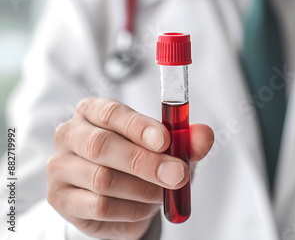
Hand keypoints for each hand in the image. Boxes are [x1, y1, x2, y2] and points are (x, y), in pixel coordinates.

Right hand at [47, 98, 213, 238]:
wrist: (117, 195)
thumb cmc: (140, 158)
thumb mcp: (167, 146)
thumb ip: (186, 138)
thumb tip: (204, 136)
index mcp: (93, 111)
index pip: (111, 113)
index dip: (138, 126)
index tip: (165, 140)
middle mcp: (70, 134)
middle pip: (102, 147)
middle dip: (146, 163)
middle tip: (177, 175)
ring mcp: (61, 167)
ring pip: (102, 180)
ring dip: (142, 191)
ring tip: (161, 195)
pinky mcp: (61, 199)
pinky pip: (99, 207)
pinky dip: (130, 211)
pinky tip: (143, 208)